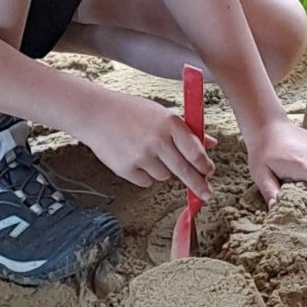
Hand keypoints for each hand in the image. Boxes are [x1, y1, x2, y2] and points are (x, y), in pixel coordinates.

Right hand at [79, 90, 214, 191]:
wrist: (96, 114)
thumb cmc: (131, 112)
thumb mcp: (161, 114)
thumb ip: (186, 131)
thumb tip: (211, 143)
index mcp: (169, 123)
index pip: (195, 151)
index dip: (205, 165)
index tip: (209, 173)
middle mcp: (157, 140)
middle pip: (184, 170)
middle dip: (197, 185)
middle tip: (206, 195)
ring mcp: (141, 156)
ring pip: (164, 176)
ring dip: (163, 170)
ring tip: (148, 153)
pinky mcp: (126, 168)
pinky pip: (146, 181)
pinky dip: (144, 175)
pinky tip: (134, 158)